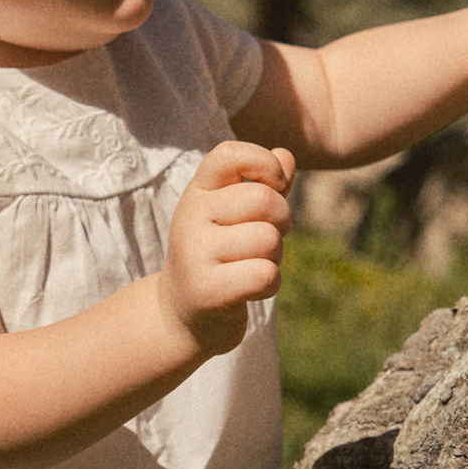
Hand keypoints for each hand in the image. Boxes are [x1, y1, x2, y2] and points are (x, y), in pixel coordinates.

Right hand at [162, 139, 295, 356]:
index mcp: (198, 192)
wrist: (181, 314)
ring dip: (276, 256)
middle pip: (263, 199)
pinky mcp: (206, 290)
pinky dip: (271, 283)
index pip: (229, 154)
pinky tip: (252, 288)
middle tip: (269, 238)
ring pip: (268, 239)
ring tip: (255, 265)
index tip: (275, 185)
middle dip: (283, 221)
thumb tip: (285, 155)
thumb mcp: (236, 216)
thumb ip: (264, 185)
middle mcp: (190, 217)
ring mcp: (194, 253)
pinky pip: (265, 274)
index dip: (264, 163)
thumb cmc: (219, 257)